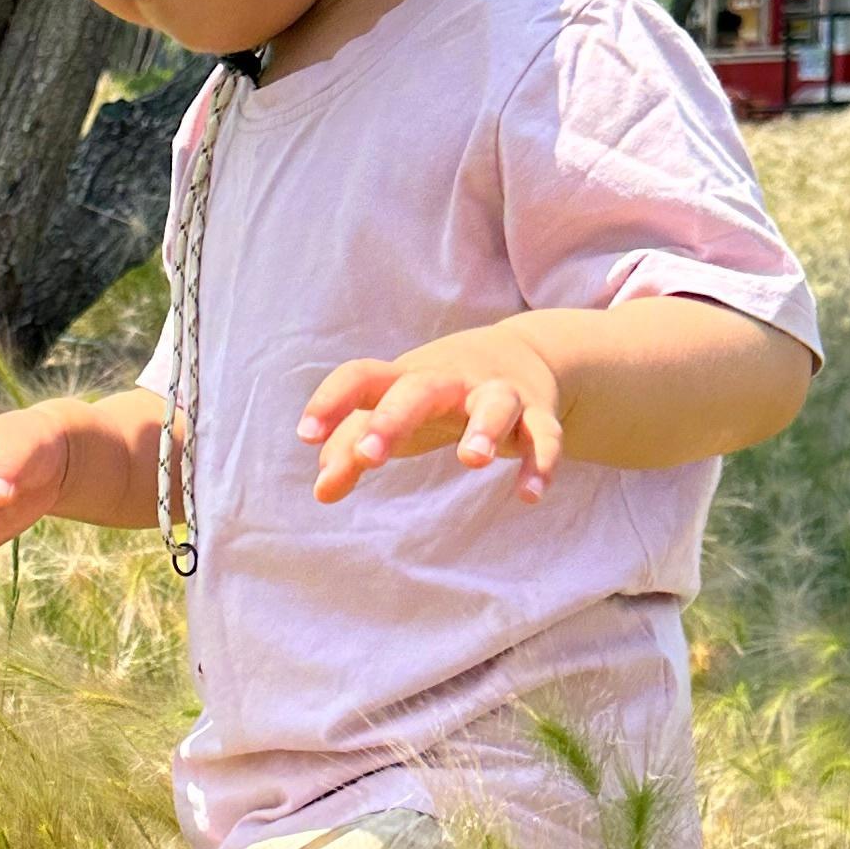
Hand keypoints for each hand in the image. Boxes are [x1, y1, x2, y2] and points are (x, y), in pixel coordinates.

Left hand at [299, 327, 566, 503]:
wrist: (524, 352)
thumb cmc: (438, 393)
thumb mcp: (395, 411)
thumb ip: (354, 449)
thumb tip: (321, 489)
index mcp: (407, 378)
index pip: (362, 377)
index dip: (332, 401)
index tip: (306, 434)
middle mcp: (451, 381)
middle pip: (420, 390)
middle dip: (394, 419)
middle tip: (370, 455)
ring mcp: (498, 393)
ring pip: (495, 403)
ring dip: (484, 429)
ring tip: (471, 461)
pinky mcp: (538, 414)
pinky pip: (543, 437)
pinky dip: (540, 463)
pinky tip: (529, 496)